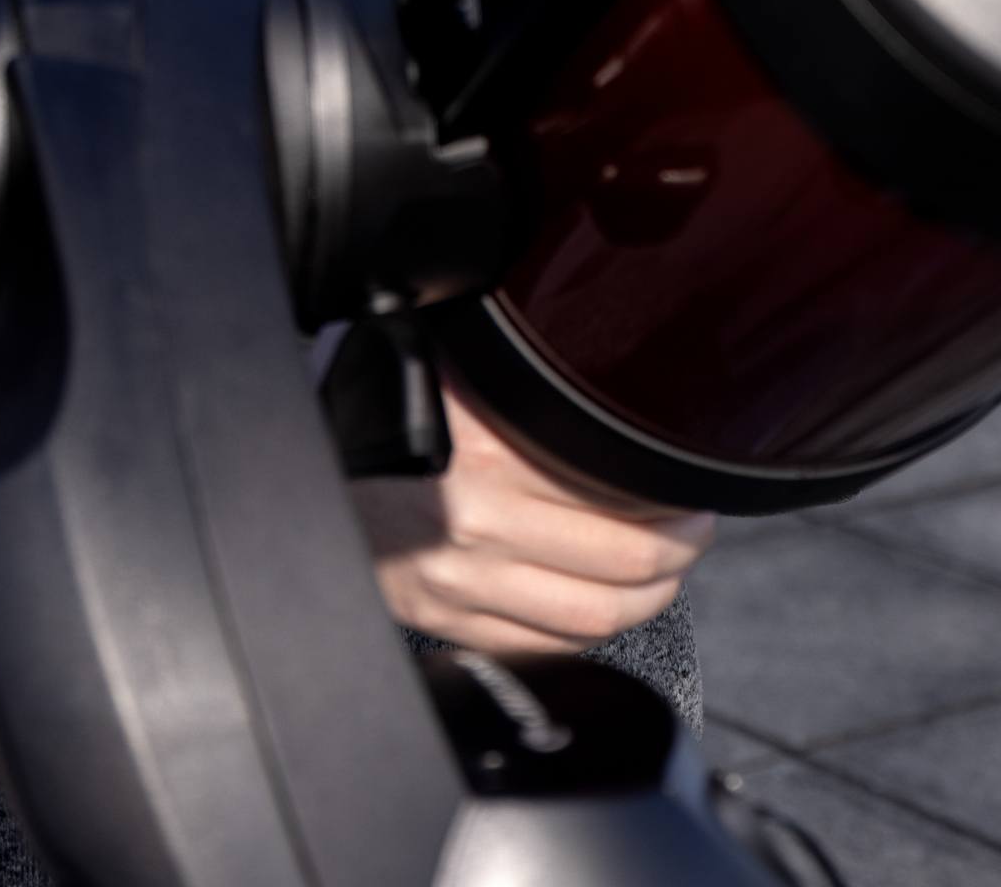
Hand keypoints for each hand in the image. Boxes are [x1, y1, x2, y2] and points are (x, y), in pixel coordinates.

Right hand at [347, 384, 715, 656]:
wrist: (308, 466)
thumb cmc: (382, 415)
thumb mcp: (457, 379)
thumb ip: (523, 384)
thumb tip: (600, 355)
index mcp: (487, 455)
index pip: (618, 493)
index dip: (673, 500)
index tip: (690, 491)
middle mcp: (476, 526)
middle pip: (622, 566)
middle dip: (677, 554)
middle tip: (693, 535)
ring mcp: (461, 585)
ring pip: (592, 617)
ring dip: (646, 599)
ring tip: (662, 575)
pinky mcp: (447, 621)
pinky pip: (543, 646)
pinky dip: (585, 630)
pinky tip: (601, 604)